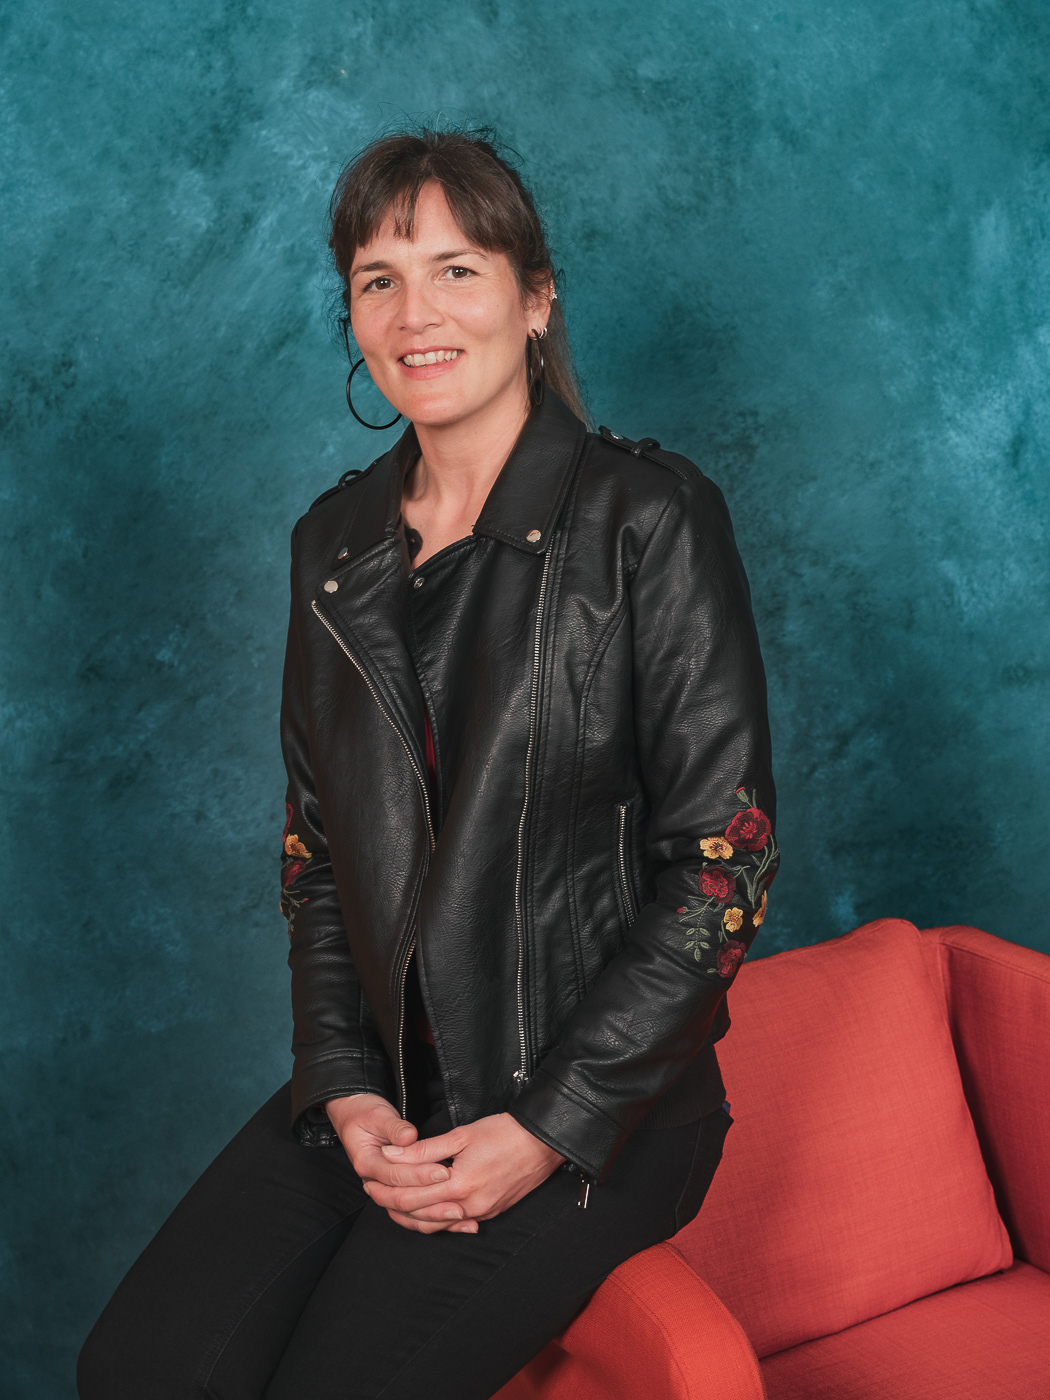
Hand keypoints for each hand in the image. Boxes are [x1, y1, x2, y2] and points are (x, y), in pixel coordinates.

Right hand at [324, 1094, 464, 1234]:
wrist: (354, 1117)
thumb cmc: (367, 1114)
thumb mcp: (378, 1115)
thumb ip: (394, 1127)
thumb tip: (409, 1137)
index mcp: (366, 1163)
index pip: (395, 1176)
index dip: (420, 1175)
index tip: (445, 1172)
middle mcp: (372, 1182)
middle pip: (400, 1200)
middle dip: (430, 1201)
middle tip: (457, 1202)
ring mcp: (382, 1189)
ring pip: (405, 1213)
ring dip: (433, 1216)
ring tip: (460, 1215)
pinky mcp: (393, 1192)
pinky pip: (410, 1212)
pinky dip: (429, 1218)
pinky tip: (452, 1220)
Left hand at [364, 1112, 566, 1233]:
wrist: (543, 1142)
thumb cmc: (504, 1133)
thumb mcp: (462, 1135)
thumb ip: (424, 1150)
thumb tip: (391, 1153)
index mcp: (459, 1186)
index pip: (410, 1196)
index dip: (386, 1189)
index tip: (368, 1179)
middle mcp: (469, 1207)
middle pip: (419, 1214)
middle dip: (391, 1204)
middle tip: (371, 1192)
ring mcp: (481, 1213)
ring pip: (436, 1224)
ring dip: (411, 1215)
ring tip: (391, 1202)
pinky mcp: (490, 1213)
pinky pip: (455, 1223)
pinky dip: (435, 1219)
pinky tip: (423, 1212)